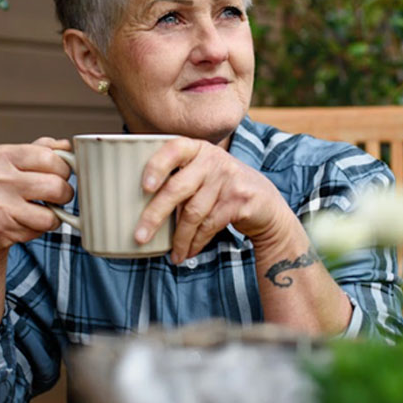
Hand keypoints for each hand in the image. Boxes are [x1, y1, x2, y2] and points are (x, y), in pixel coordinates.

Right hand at [0, 137, 73, 257]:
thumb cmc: (2, 190)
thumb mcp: (15, 163)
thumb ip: (42, 151)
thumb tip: (66, 146)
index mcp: (2, 155)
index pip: (50, 157)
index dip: (64, 168)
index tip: (61, 175)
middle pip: (56, 185)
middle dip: (65, 193)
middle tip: (57, 196)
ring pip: (52, 212)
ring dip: (56, 214)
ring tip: (45, 210)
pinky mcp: (0, 226)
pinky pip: (41, 228)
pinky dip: (43, 228)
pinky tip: (30, 222)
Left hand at [135, 137, 296, 262]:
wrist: (266, 204)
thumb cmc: (221, 190)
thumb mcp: (202, 175)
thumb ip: (178, 179)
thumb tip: (135, 207)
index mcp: (197, 149)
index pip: (174, 149)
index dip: (157, 166)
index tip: (144, 187)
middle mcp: (212, 159)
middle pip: (177, 188)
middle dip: (155, 215)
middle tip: (139, 236)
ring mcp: (228, 179)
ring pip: (193, 213)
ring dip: (179, 238)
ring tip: (171, 254)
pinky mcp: (239, 200)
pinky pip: (209, 225)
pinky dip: (195, 243)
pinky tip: (188, 252)